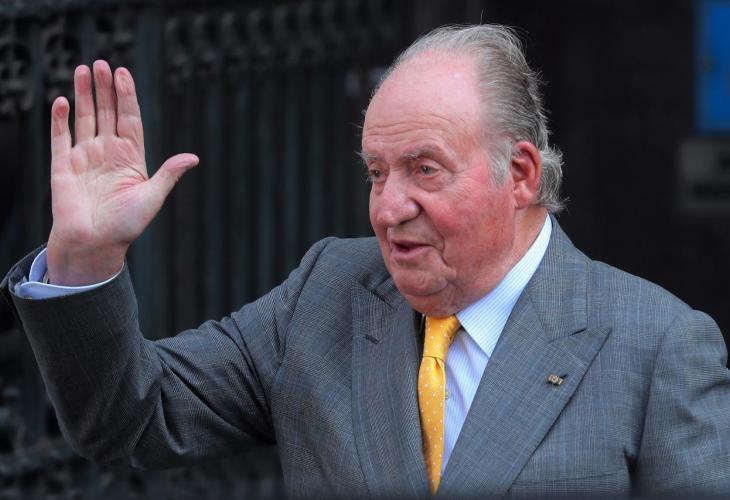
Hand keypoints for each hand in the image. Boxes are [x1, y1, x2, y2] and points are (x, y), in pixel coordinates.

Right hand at [46, 60, 197, 285]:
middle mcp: (108, 151)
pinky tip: (63, 101)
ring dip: (83, 95)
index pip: (129, 118)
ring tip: (84, 70)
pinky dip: (60, 119)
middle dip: (105, 88)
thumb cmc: (126, 225)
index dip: (127, 97)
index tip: (124, 75)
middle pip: (106, 112)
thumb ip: (168, 174)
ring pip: (84, 118)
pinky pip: (60, 137)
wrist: (95, 244)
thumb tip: (193, 157)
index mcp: (131, 157)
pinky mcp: (63, 165)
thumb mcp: (152, 198)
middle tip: (103, 65)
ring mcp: (85, 156)